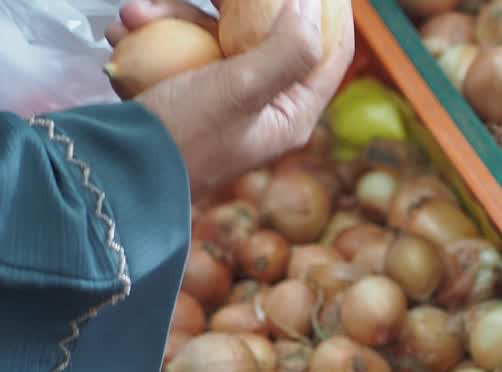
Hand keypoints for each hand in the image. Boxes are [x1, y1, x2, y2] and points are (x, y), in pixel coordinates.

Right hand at [107, 0, 354, 199]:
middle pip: (266, 34)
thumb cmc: (184, 133)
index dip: (330, 12)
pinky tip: (122, 33)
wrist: (115, 170)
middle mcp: (265, 106)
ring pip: (213, 34)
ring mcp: (224, 99)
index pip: (332, 53)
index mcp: (293, 112)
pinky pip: (178, 49)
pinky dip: (150, 35)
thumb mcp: (244, 87)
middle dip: (226, 4)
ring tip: (132, 15)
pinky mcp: (187, 93)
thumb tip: (313, 7)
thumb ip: (290, 49)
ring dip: (170, 15)